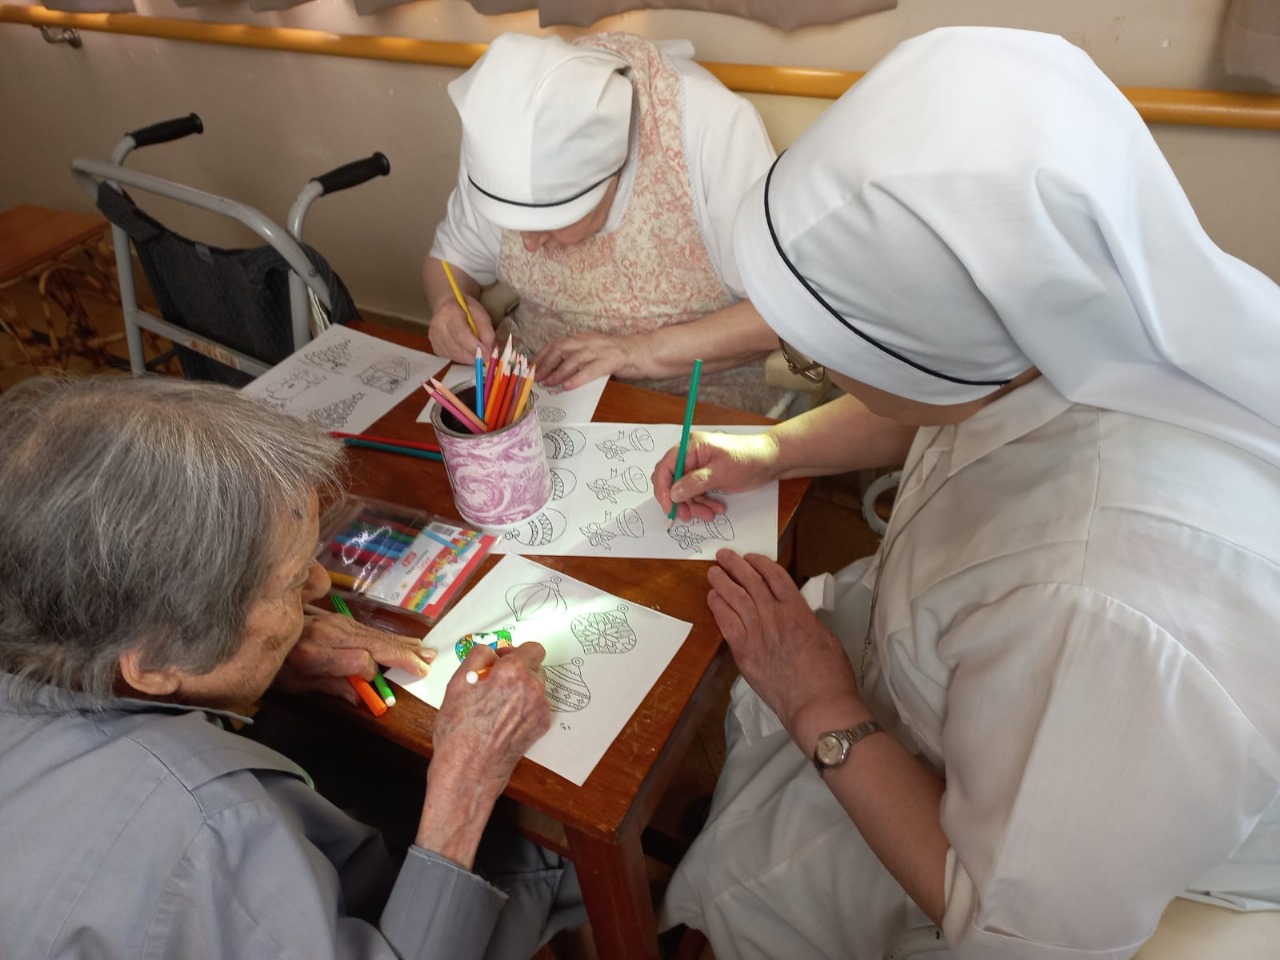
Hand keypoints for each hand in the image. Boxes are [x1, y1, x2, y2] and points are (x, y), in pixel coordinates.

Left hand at [273, 606, 433, 703]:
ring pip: (377, 635)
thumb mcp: (297, 685)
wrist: (259, 628)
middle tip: (427, 664)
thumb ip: (330, 687)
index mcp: (315, 654)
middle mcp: (329, 634)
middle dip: (403, 655)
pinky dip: (392, 638)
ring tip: (426, 652)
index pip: (358, 661)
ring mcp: (337, 623)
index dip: (371, 675)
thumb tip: (362, 697)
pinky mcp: (341, 619)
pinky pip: (372, 630)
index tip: (374, 689)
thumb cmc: (277, 664)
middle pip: (374, 644)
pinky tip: (407, 642)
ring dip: (403, 645)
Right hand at [428, 298, 495, 362]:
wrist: (446, 307)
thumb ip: (487, 331)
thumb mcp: (480, 314)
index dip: (475, 347)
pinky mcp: (435, 347)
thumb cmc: (465, 309)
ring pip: (456, 356)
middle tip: (486, 355)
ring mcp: (434, 338)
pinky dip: (463, 357)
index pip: (461, 334)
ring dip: (470, 357)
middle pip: (458, 349)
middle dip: (475, 355)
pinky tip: (466, 349)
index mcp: (449, 313)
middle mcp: (438, 327)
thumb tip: (488, 352)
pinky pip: (452, 358)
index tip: (487, 355)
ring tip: (477, 350)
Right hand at [432, 643, 550, 792]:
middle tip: (495, 682)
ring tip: (497, 704)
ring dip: (521, 688)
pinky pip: (537, 705)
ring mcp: (540, 709)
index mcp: (513, 673)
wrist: (468, 770)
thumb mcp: (457, 683)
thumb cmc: (459, 732)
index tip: (503, 659)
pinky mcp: (541, 725)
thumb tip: (490, 652)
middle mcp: (533, 688)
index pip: (532, 648)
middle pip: (535, 666)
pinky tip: (504, 718)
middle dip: (517, 670)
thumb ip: (478, 657)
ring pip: (536, 686)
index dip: (515, 652)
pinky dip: (524, 707)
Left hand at [534, 332, 651, 389]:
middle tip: (536, 377)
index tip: (532, 367)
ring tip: (548, 383)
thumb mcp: (595, 353)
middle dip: (545, 363)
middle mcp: (589, 341)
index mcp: (584, 338)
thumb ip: (579, 359)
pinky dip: (577, 378)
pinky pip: (590, 370)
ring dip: (558, 372)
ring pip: (573, 359)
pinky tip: (568, 386)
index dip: (542, 356)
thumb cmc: (619, 355)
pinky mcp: (612, 360)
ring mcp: (600, 350)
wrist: (645, 352)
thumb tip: (558, 373)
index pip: (556, 344)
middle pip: (560, 348)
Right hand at [653, 430, 781, 521]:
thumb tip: (673, 494)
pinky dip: (704, 503)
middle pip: (672, 481)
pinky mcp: (706, 477)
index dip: (663, 490)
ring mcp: (698, 467)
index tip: (670, 508)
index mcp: (690, 447)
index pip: (665, 468)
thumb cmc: (747, 458)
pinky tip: (716, 509)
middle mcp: (690, 456)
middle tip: (689, 516)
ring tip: (710, 514)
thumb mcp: (721, 472)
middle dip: (679, 500)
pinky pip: (696, 493)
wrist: (770, 460)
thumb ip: (695, 483)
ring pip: (684, 491)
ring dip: (694, 505)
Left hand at [708, 549, 862, 739]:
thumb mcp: (825, 636)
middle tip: (724, 556)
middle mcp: (774, 616)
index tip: (751, 557)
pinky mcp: (744, 653)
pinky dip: (718, 607)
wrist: (817, 703)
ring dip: (722, 582)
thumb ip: (805, 620)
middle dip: (736, 565)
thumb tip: (793, 615)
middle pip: (750, 582)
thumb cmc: (830, 675)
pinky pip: (726, 623)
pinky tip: (712, 598)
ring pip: (735, 598)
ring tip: (713, 571)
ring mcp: (757, 634)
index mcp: (798, 610)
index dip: (761, 563)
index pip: (775, 576)